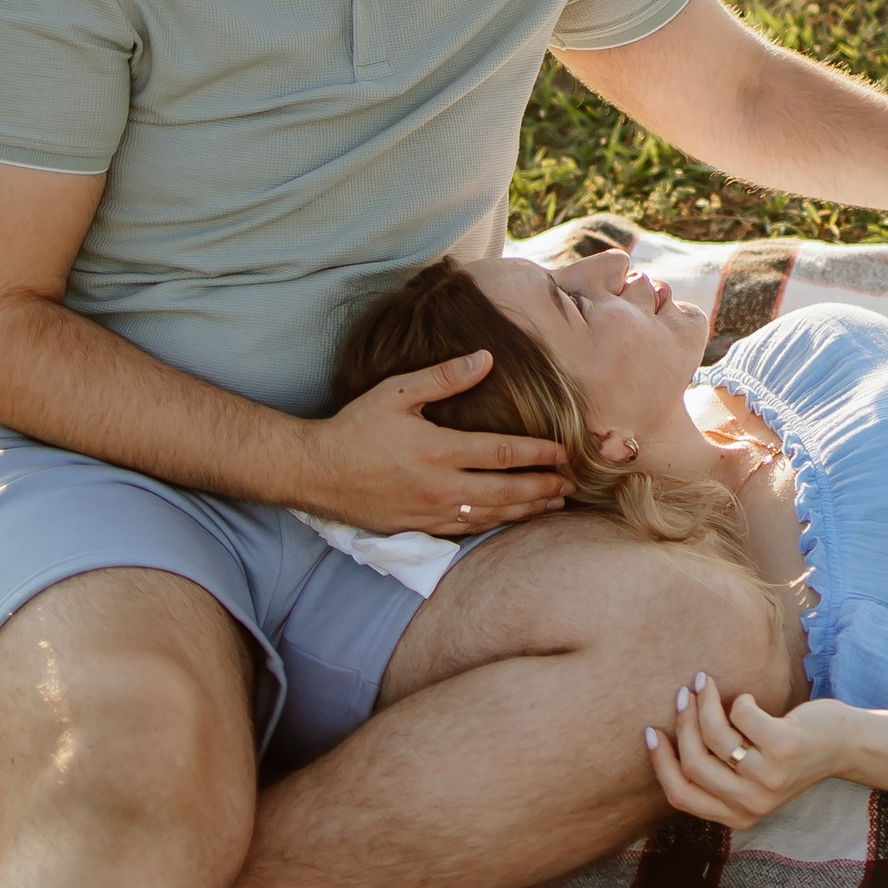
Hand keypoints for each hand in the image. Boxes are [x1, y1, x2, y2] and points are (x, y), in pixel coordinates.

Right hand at [300, 351, 569, 534]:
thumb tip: (486, 358)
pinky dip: (495, 524)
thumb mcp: (397, 391)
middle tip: (571, 484)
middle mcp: (440, 486)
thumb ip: (445, 376)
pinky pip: (467, 529)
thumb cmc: (356, 426)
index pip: (503, 453)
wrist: (316, 472)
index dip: (538, 453)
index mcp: (439, 450)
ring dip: (526, 510)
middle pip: (506, 491)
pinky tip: (510, 519)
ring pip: (490, 515)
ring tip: (553, 504)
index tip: (564, 451)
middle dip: (542, 488)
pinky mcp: (419, 528)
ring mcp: (430, 512)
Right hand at [646, 671, 845, 830]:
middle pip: (692, 762)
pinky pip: (740, 715)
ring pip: (714, 737)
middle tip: (684, 694)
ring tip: (705, 685)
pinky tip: (749, 700)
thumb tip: (669, 738)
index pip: (680, 794)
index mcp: (736, 815)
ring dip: (705, 703)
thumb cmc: (788, 755)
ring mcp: (767, 777)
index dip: (660, 762)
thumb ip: (718, 774)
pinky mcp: (783, 748)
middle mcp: (750, 803)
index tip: (651, 732)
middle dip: (683, 723)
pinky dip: (739, 700)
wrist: (842, 746)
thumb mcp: (750, 778)